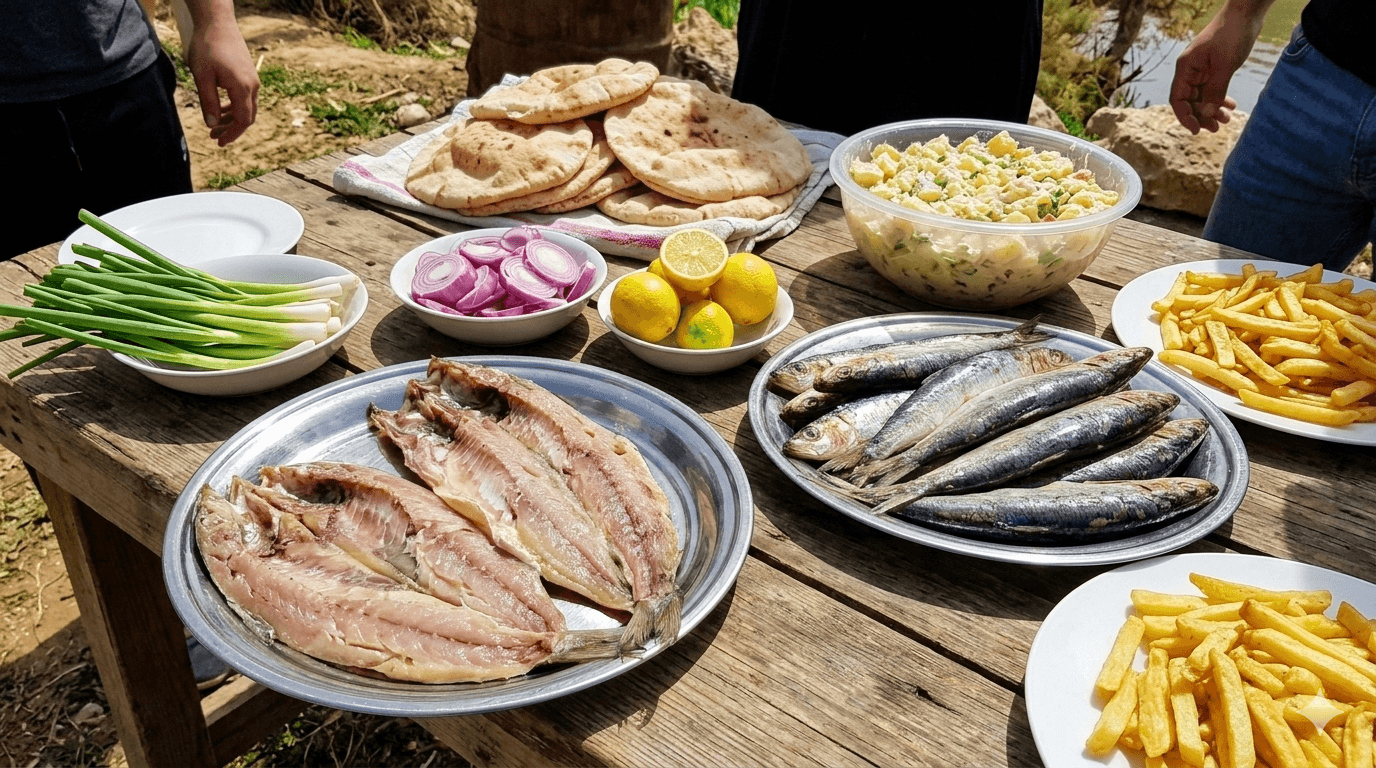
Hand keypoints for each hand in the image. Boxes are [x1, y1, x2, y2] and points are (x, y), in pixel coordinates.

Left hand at [183, 4, 259, 145]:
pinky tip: (219, 108)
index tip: (219, 143)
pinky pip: (244, 97)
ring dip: (231, 118)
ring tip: (214, 125)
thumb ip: (208, 102)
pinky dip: (233, 106)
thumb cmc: (207, 47)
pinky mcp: (248, 74)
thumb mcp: (202, 77)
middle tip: (214, 137)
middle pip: (247, 117)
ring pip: (246, 107)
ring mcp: (252, 79)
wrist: (218, 23)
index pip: (243, 121)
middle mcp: (252, 86)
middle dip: (232, 129)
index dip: (232, 134)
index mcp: (242, 88)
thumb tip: (211, 125)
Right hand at [1169, 3, 1267, 133]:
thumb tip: (1206, 114)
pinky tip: (1231, 106)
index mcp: (1186, 68)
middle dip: (1201, 116)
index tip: (1197, 131)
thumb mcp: (1225, 66)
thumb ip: (1214, 91)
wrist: (1245, 12)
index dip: (1185, 117)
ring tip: (1226, 120)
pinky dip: (1220, 98)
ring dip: (1212, 109)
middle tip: (1216, 128)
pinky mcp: (1214, 67)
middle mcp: (1190, 70)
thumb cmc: (1232, 33)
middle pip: (1189, 101)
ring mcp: (1202, 69)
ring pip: (1202, 96)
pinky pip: (1213, 88)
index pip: (1178, 99)